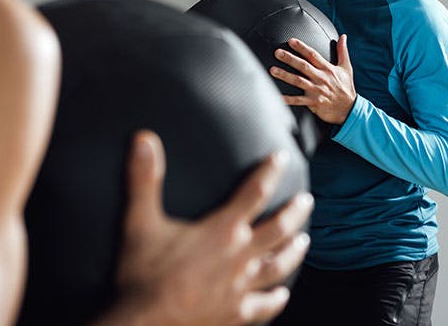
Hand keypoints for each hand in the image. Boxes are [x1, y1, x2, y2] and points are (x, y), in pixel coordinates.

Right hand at [97, 131, 312, 325]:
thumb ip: (144, 179)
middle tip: (307, 200)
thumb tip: (144, 139)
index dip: (270, 171)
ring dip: (294, 251)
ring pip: (279, 265)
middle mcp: (240, 256)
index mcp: (223, 230)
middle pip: (279, 228)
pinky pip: (263, 305)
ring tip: (304, 240)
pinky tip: (282, 295)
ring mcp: (241, 287)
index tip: (282, 157)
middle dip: (296, 211)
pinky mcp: (236, 314)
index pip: (254, 192)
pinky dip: (275, 299)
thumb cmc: (143, 274)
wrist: (144, 324)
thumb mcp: (140, 222)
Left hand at [271, 35, 354, 124]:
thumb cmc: (346, 87)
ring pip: (299, 81)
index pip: (313, 55)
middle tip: (277, 52)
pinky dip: (288, 100)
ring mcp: (317, 91)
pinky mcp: (314, 103)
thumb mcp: (346, 68)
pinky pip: (299, 101)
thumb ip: (342, 51)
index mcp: (328, 69)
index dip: (302, 47)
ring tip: (273, 70)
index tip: (291, 41)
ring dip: (285, 75)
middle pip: (303, 66)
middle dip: (290, 59)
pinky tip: (277, 97)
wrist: (349, 109)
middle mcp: (321, 78)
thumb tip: (343, 36)